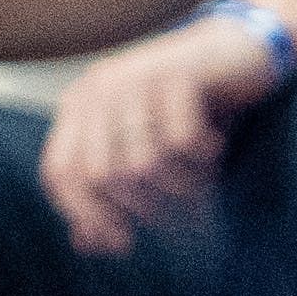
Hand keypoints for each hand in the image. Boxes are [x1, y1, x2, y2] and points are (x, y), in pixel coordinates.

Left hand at [38, 11, 283, 256]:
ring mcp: (134, 77)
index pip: (59, 174)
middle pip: (101, 177)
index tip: (123, 244)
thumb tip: (85, 244)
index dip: (87, 215)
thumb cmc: (191, 109)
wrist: (237, 51)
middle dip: (146, 210)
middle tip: (185, 214)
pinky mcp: (176, 74)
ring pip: (142, 166)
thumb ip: (113, 192)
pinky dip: (203, 159)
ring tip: (205, 180)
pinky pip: (181, 143)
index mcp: (80, 106)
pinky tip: (215, 146)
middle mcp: (98, 89)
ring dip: (182, 188)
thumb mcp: (147, 151)